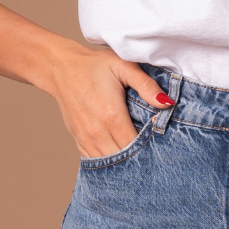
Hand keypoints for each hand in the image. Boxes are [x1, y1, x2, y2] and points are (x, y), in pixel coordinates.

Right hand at [45, 41, 174, 157]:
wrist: (61, 68)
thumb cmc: (95, 65)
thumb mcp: (123, 66)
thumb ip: (146, 85)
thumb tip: (167, 103)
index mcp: (112, 115)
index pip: (135, 146)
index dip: (150, 147)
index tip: (160, 143)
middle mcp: (97, 132)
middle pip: (123, 159)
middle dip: (139, 157)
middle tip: (153, 151)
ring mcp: (86, 138)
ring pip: (109, 163)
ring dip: (123, 161)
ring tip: (139, 155)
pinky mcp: (78, 139)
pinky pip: (95, 160)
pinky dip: (108, 161)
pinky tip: (119, 154)